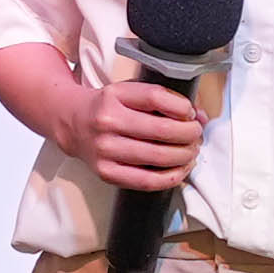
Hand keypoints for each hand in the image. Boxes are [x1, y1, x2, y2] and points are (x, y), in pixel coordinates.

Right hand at [64, 76, 203, 193]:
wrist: (73, 124)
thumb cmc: (108, 107)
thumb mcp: (129, 91)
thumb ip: (163, 99)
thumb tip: (200, 116)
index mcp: (114, 96)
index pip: (156, 98)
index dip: (182, 107)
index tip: (190, 112)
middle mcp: (107, 122)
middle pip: (162, 130)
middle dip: (189, 133)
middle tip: (196, 133)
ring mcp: (105, 150)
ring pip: (159, 157)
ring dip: (185, 155)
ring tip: (191, 150)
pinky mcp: (107, 173)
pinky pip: (148, 181)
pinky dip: (172, 176)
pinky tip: (181, 168)